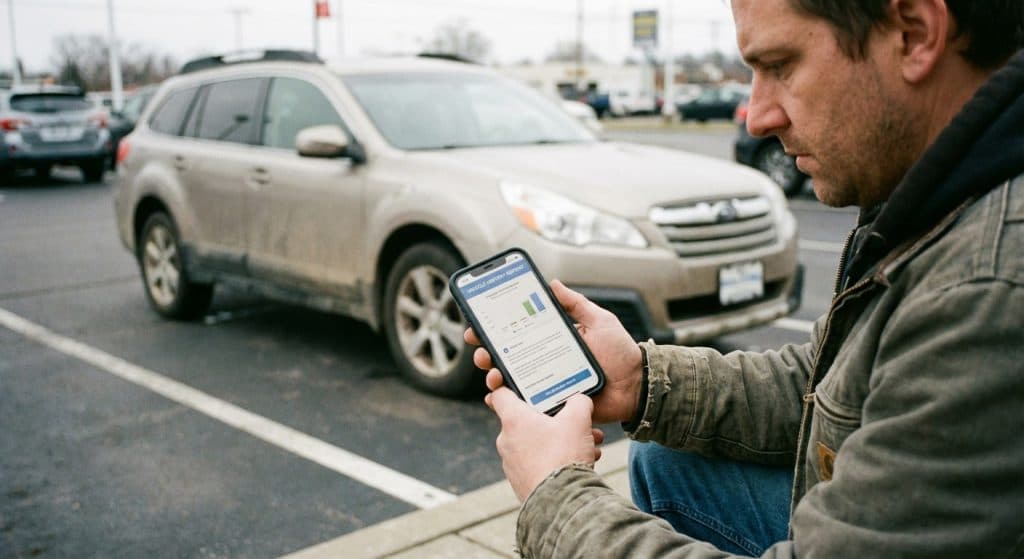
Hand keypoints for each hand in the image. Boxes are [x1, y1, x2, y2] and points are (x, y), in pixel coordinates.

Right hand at [464, 279, 643, 423]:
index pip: (516, 333)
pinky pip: (524, 406)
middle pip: (506, 358)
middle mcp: (544, 362)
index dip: (494, 329)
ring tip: (494, 374)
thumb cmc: (619, 352)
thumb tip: (552, 283)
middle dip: (486, 354)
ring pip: (510, 382)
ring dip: (494, 377)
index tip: (478, 324)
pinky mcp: (551, 404)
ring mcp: (546, 384)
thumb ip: (576, 304)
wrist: (636, 386)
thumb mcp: (599, 320)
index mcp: (551, 341)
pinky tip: (497, 398)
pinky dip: (507, 403)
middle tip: (481, 351)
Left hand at [486, 388, 603, 501]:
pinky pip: (539, 464)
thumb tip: (580, 400)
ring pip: (537, 444)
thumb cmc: (563, 456)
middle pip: (527, 421)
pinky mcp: (521, 483)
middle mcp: (506, 441)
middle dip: (554, 420)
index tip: (522, 385)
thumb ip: (579, 402)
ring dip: (561, 442)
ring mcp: (511, 464)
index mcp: (513, 420)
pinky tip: (581, 463)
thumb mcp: (578, 420)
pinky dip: (557, 460)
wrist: (560, 503)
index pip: (500, 394)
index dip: (509, 385)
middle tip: (576, 422)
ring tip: (588, 445)